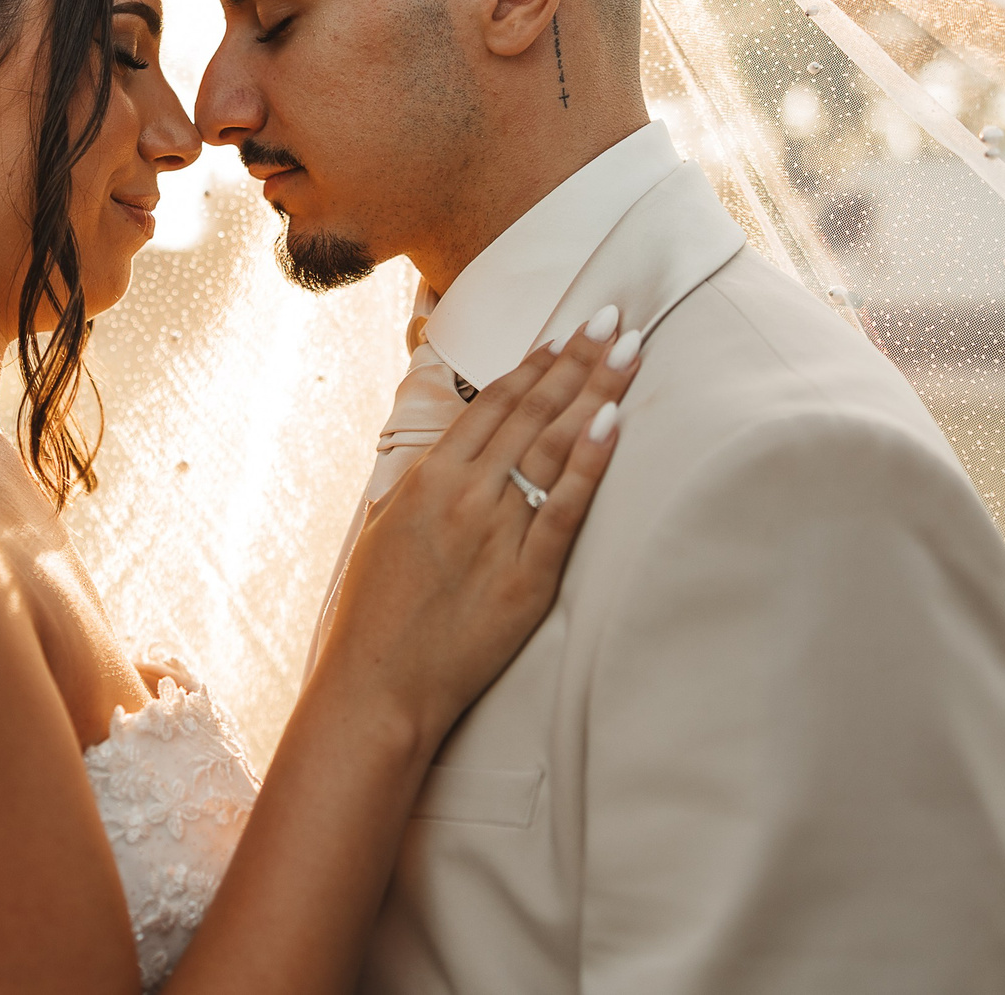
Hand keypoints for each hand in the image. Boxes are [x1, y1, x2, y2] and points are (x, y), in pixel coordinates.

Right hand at [315, 319, 634, 746]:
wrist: (377, 687)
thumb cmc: (375, 615)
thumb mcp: (386, 528)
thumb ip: (424, 483)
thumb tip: (455, 449)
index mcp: (428, 478)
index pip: (493, 404)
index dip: (536, 364)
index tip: (567, 331)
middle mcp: (464, 495)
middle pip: (532, 411)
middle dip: (577, 360)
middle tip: (613, 317)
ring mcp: (496, 534)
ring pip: (554, 447)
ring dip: (594, 392)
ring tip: (629, 351)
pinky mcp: (526, 579)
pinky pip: (566, 510)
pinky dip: (592, 463)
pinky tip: (614, 423)